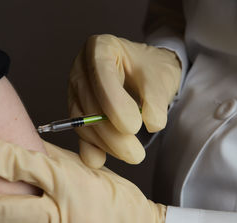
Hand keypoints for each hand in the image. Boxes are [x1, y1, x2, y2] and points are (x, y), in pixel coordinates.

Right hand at [69, 34, 180, 167]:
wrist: (144, 73)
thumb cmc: (151, 69)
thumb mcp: (160, 77)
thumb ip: (156, 98)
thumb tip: (151, 124)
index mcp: (100, 48)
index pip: (101, 75)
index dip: (114, 103)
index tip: (134, 127)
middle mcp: (81, 69)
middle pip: (90, 104)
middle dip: (112, 133)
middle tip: (136, 154)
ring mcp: (75, 91)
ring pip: (83, 122)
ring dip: (105, 143)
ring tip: (131, 155)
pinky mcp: (76, 111)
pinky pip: (80, 132)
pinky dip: (91, 147)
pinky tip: (100, 160)